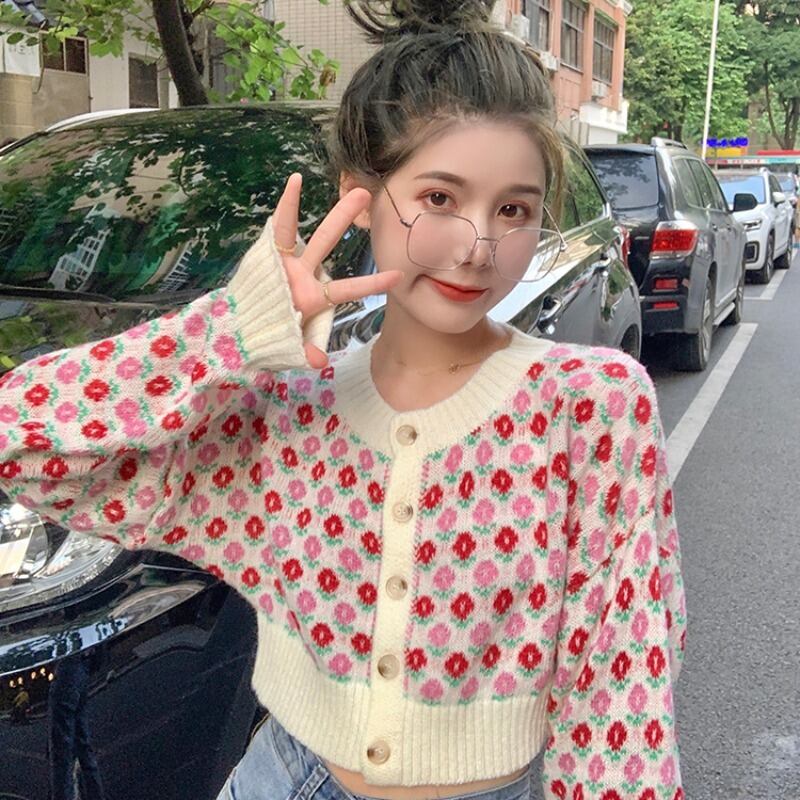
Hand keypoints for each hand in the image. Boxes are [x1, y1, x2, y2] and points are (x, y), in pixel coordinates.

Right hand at [272, 173, 402, 368]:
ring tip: (339, 184)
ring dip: (325, 211)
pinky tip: (295, 182)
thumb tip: (318, 361)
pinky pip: (279, 229)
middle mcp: (305, 274)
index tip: (399, 275)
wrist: (236, 332)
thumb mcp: (288, 349)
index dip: (372, 282)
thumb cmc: (266, 339)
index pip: (349, 288)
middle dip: (345, 219)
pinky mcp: (269, 256)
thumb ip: (304, 351)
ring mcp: (288, 263)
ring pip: (307, 230)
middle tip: (367, 193)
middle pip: (329, 242)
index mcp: (314, 298)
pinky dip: (286, 208)